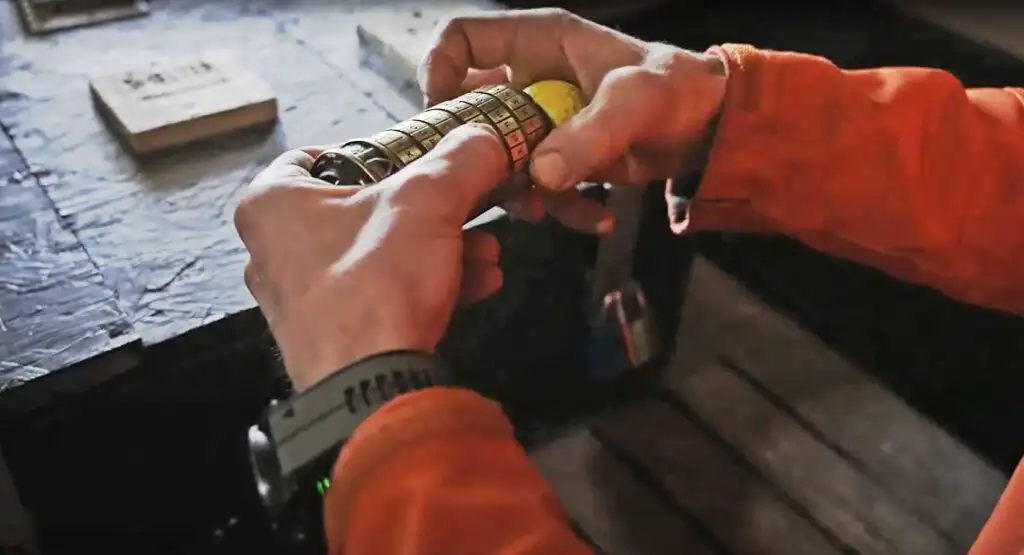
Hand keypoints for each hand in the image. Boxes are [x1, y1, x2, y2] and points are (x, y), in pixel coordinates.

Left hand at [234, 125, 507, 390]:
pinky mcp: (330, 338)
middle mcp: (274, 250)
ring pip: (380, 255)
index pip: (319, 155)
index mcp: (273, 203)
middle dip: (433, 212)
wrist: (368, 390)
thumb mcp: (429, 201)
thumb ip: (462, 159)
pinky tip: (478, 286)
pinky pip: (381, 295)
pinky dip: (426, 285)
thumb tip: (489, 135)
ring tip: (488, 256)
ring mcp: (301, 299)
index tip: (419, 161)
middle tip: (474, 212)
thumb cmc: (378, 278)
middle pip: (366, 209)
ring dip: (441, 249)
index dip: (375, 151)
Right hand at [419, 8, 727, 231]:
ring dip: (518, 191)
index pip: (460, 39)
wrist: (711, 129)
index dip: (438, 72)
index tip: (446, 118)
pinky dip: (563, 209)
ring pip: (498, 157)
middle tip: (493, 182)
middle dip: (478, 153)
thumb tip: (542, 175)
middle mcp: (529, 79)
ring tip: (548, 211)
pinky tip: (598, 218)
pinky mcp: (560, 158)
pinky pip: (539, 186)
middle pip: (469, 110)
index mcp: (537, 42)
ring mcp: (542, 122)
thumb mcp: (635, 102)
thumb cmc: (677, 90)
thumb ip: (590, 134)